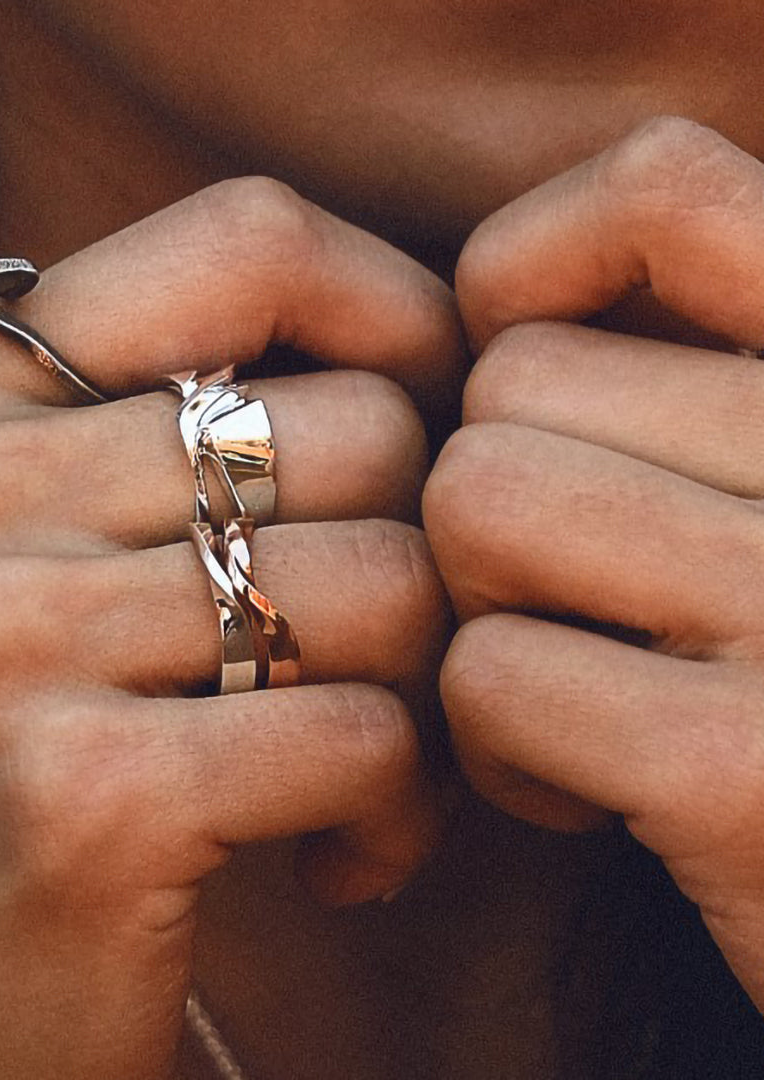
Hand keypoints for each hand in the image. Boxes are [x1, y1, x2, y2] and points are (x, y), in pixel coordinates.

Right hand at [0, 178, 463, 1079]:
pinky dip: (396, 810)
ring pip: (388, 582)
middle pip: (360, 427)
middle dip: (420, 555)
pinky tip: (338, 857)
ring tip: (362, 763)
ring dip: (421, 692)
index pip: (252, 236)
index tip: (430, 418)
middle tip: (378, 656)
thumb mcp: (47, 549)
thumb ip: (179, 418)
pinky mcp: (78, 794)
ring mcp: (1, 639)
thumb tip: (422, 346)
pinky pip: (364, 734)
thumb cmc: (27, 753)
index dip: (395, 313)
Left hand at [424, 117, 763, 1009]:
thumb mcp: (760, 500)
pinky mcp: (745, 772)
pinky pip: (487, 672)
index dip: (532, 270)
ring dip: (480, 610)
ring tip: (564, 687)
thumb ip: (690, 388)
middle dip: (488, 499)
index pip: (663, 190)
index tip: (513, 374)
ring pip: (477, 503)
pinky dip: (491, 743)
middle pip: (512, 385)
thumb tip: (502, 311)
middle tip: (558, 606)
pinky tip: (574, 794)